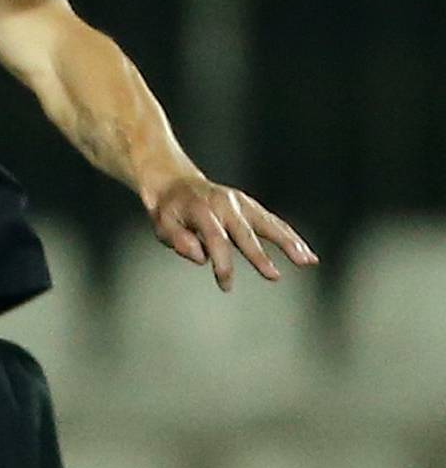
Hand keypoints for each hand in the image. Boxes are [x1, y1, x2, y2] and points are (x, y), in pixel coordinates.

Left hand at [143, 174, 316, 290]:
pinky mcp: (249, 204)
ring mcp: (239, 202)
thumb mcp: (161, 224)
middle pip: (246, 232)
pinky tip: (305, 251)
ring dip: (288, 242)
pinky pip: (272, 221)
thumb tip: (200, 256)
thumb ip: (177, 240)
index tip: (226, 285)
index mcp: (201, 210)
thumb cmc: (168, 209)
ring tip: (307, 260)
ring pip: (267, 223)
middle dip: (260, 256)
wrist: (174, 182)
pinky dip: (289, 235)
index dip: (222, 264)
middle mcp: (224, 204)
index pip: (215, 240)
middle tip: (274, 276)